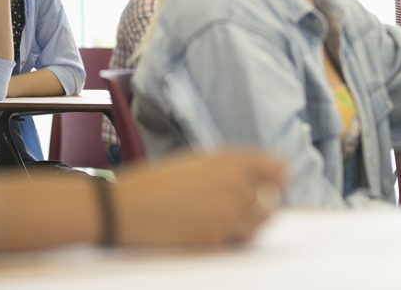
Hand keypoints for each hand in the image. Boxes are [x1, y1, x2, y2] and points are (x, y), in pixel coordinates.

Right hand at [114, 150, 285, 247]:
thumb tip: (263, 177)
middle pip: (274, 197)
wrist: (122, 209)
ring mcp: (227, 214)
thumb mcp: (197, 161)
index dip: (278, 176)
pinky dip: (235, 237)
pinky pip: (240, 241)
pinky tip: (216, 230)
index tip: (276, 182)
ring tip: (231, 218)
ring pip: (262, 222)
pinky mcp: (215, 240)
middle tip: (253, 204)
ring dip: (254, 221)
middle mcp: (234, 184)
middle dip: (267, 201)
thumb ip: (231, 167)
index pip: (277, 168)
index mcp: (229, 160)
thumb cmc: (156, 182)